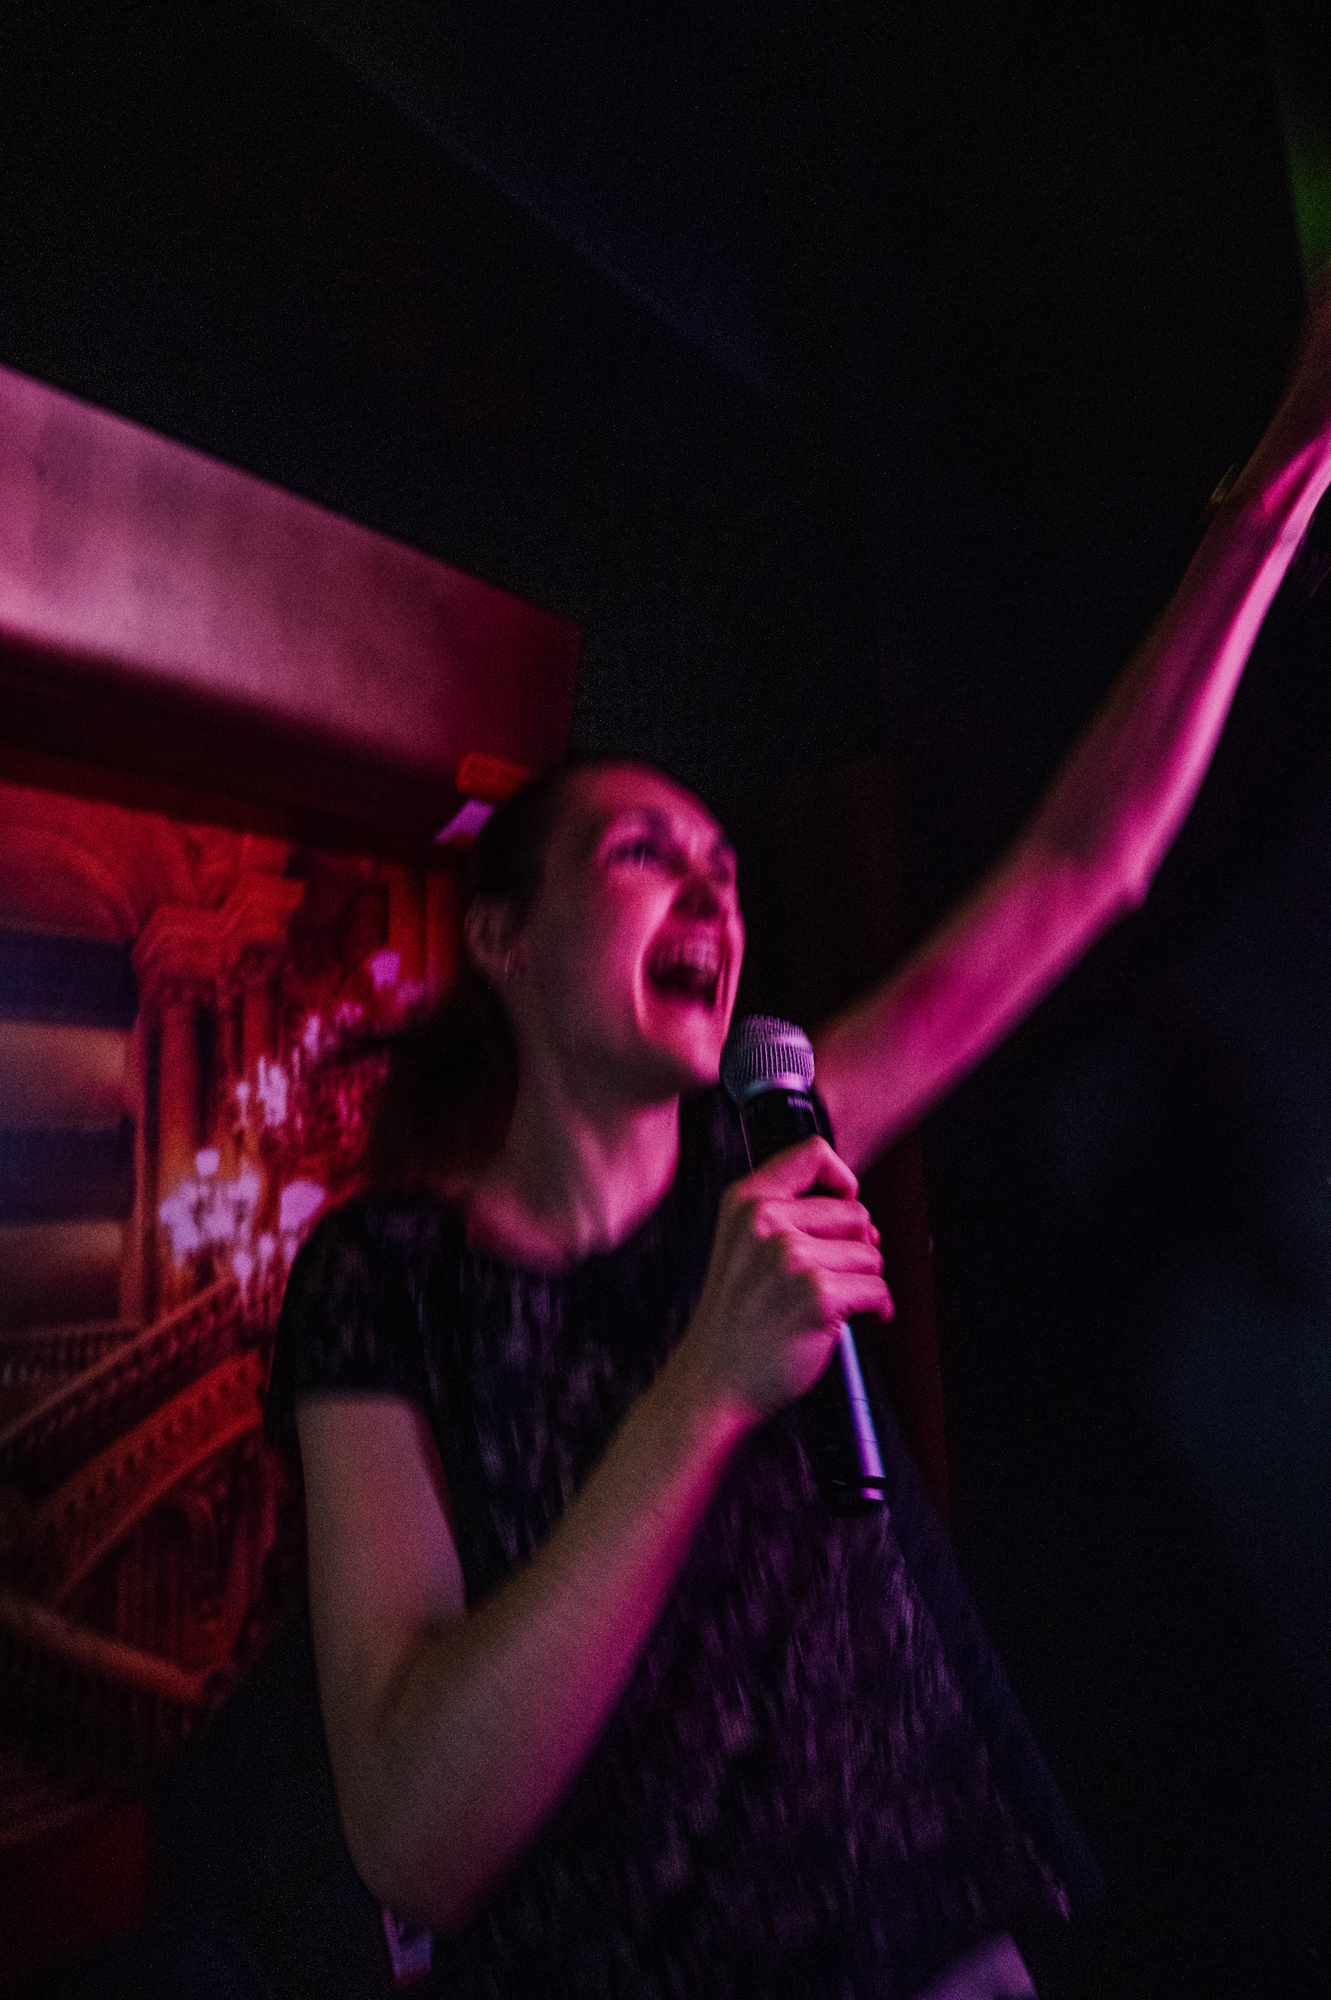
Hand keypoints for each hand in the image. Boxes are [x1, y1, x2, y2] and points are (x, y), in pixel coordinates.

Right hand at [676, 1136, 892, 1425]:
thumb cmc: (732, 1321)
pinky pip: (878, 1290)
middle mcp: (766, 1222)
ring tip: (831, 1302)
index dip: (842, 1178)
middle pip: (854, 1212)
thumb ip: (783, 1212)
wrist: (712, 1382)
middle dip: (855, 1247)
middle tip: (832, 1275)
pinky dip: (876, 1310)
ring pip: (870, 1254)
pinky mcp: (818, 1295)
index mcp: (745, 1201)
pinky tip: (851, 1320)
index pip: (813, 1154)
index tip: (845, 1201)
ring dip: (862, 1282)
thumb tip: (854, 1205)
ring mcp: (791, 1257)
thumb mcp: (739, 1245)